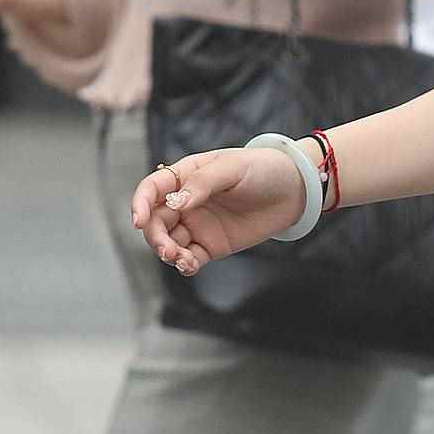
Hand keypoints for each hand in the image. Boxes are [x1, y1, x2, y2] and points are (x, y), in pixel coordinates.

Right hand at [130, 147, 307, 271]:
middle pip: (155, 221)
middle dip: (154, 237)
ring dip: (167, 253)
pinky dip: (183, 265)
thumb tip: (176, 203)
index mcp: (185, 176)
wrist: (295, 190)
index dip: (140, 203)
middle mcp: (186, 202)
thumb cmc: (262, 169)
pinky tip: (189, 265)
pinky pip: (188, 258)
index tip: (138, 219)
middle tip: (166, 249)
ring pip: (168, 242)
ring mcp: (197, 225)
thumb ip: (202, 184)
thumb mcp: (232, 168)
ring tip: (181, 259)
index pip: (152, 189)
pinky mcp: (211, 245)